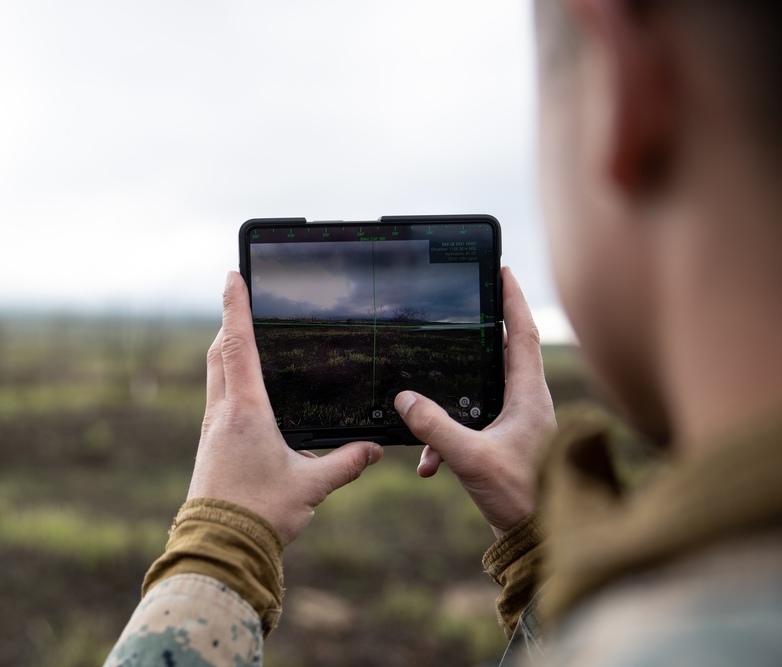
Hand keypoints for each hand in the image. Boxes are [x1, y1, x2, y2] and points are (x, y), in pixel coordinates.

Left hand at [188, 271, 382, 545]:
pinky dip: (227, 379)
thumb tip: (374, 449)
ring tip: (245, 340)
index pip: (238, 344)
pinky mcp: (210, 444)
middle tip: (241, 301)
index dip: (236, 306)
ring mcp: (211, 428)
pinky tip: (247, 395)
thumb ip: (346, 463)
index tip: (232, 276)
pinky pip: (217, 397)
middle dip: (229, 323)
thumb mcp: (311, 486)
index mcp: (245, 410)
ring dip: (226, 350)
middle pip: (219, 352)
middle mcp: (222, 412)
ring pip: (214, 374)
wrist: (219, 547)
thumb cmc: (260, 513)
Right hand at [395, 267, 555, 537]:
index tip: (502, 270)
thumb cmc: (524, 496)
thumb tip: (404, 399)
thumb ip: (435, 428)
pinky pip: (468, 428)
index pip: (523, 334)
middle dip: (480, 336)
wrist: (538, 539)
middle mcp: (526, 404)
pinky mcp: (503, 446)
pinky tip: (429, 465)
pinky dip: (446, 440)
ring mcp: (515, 425)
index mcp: (529, 396)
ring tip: (426, 414)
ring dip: (449, 404)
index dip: (513, 299)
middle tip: (462, 310)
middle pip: (502, 355)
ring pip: (478, 395)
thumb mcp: (472, 458)